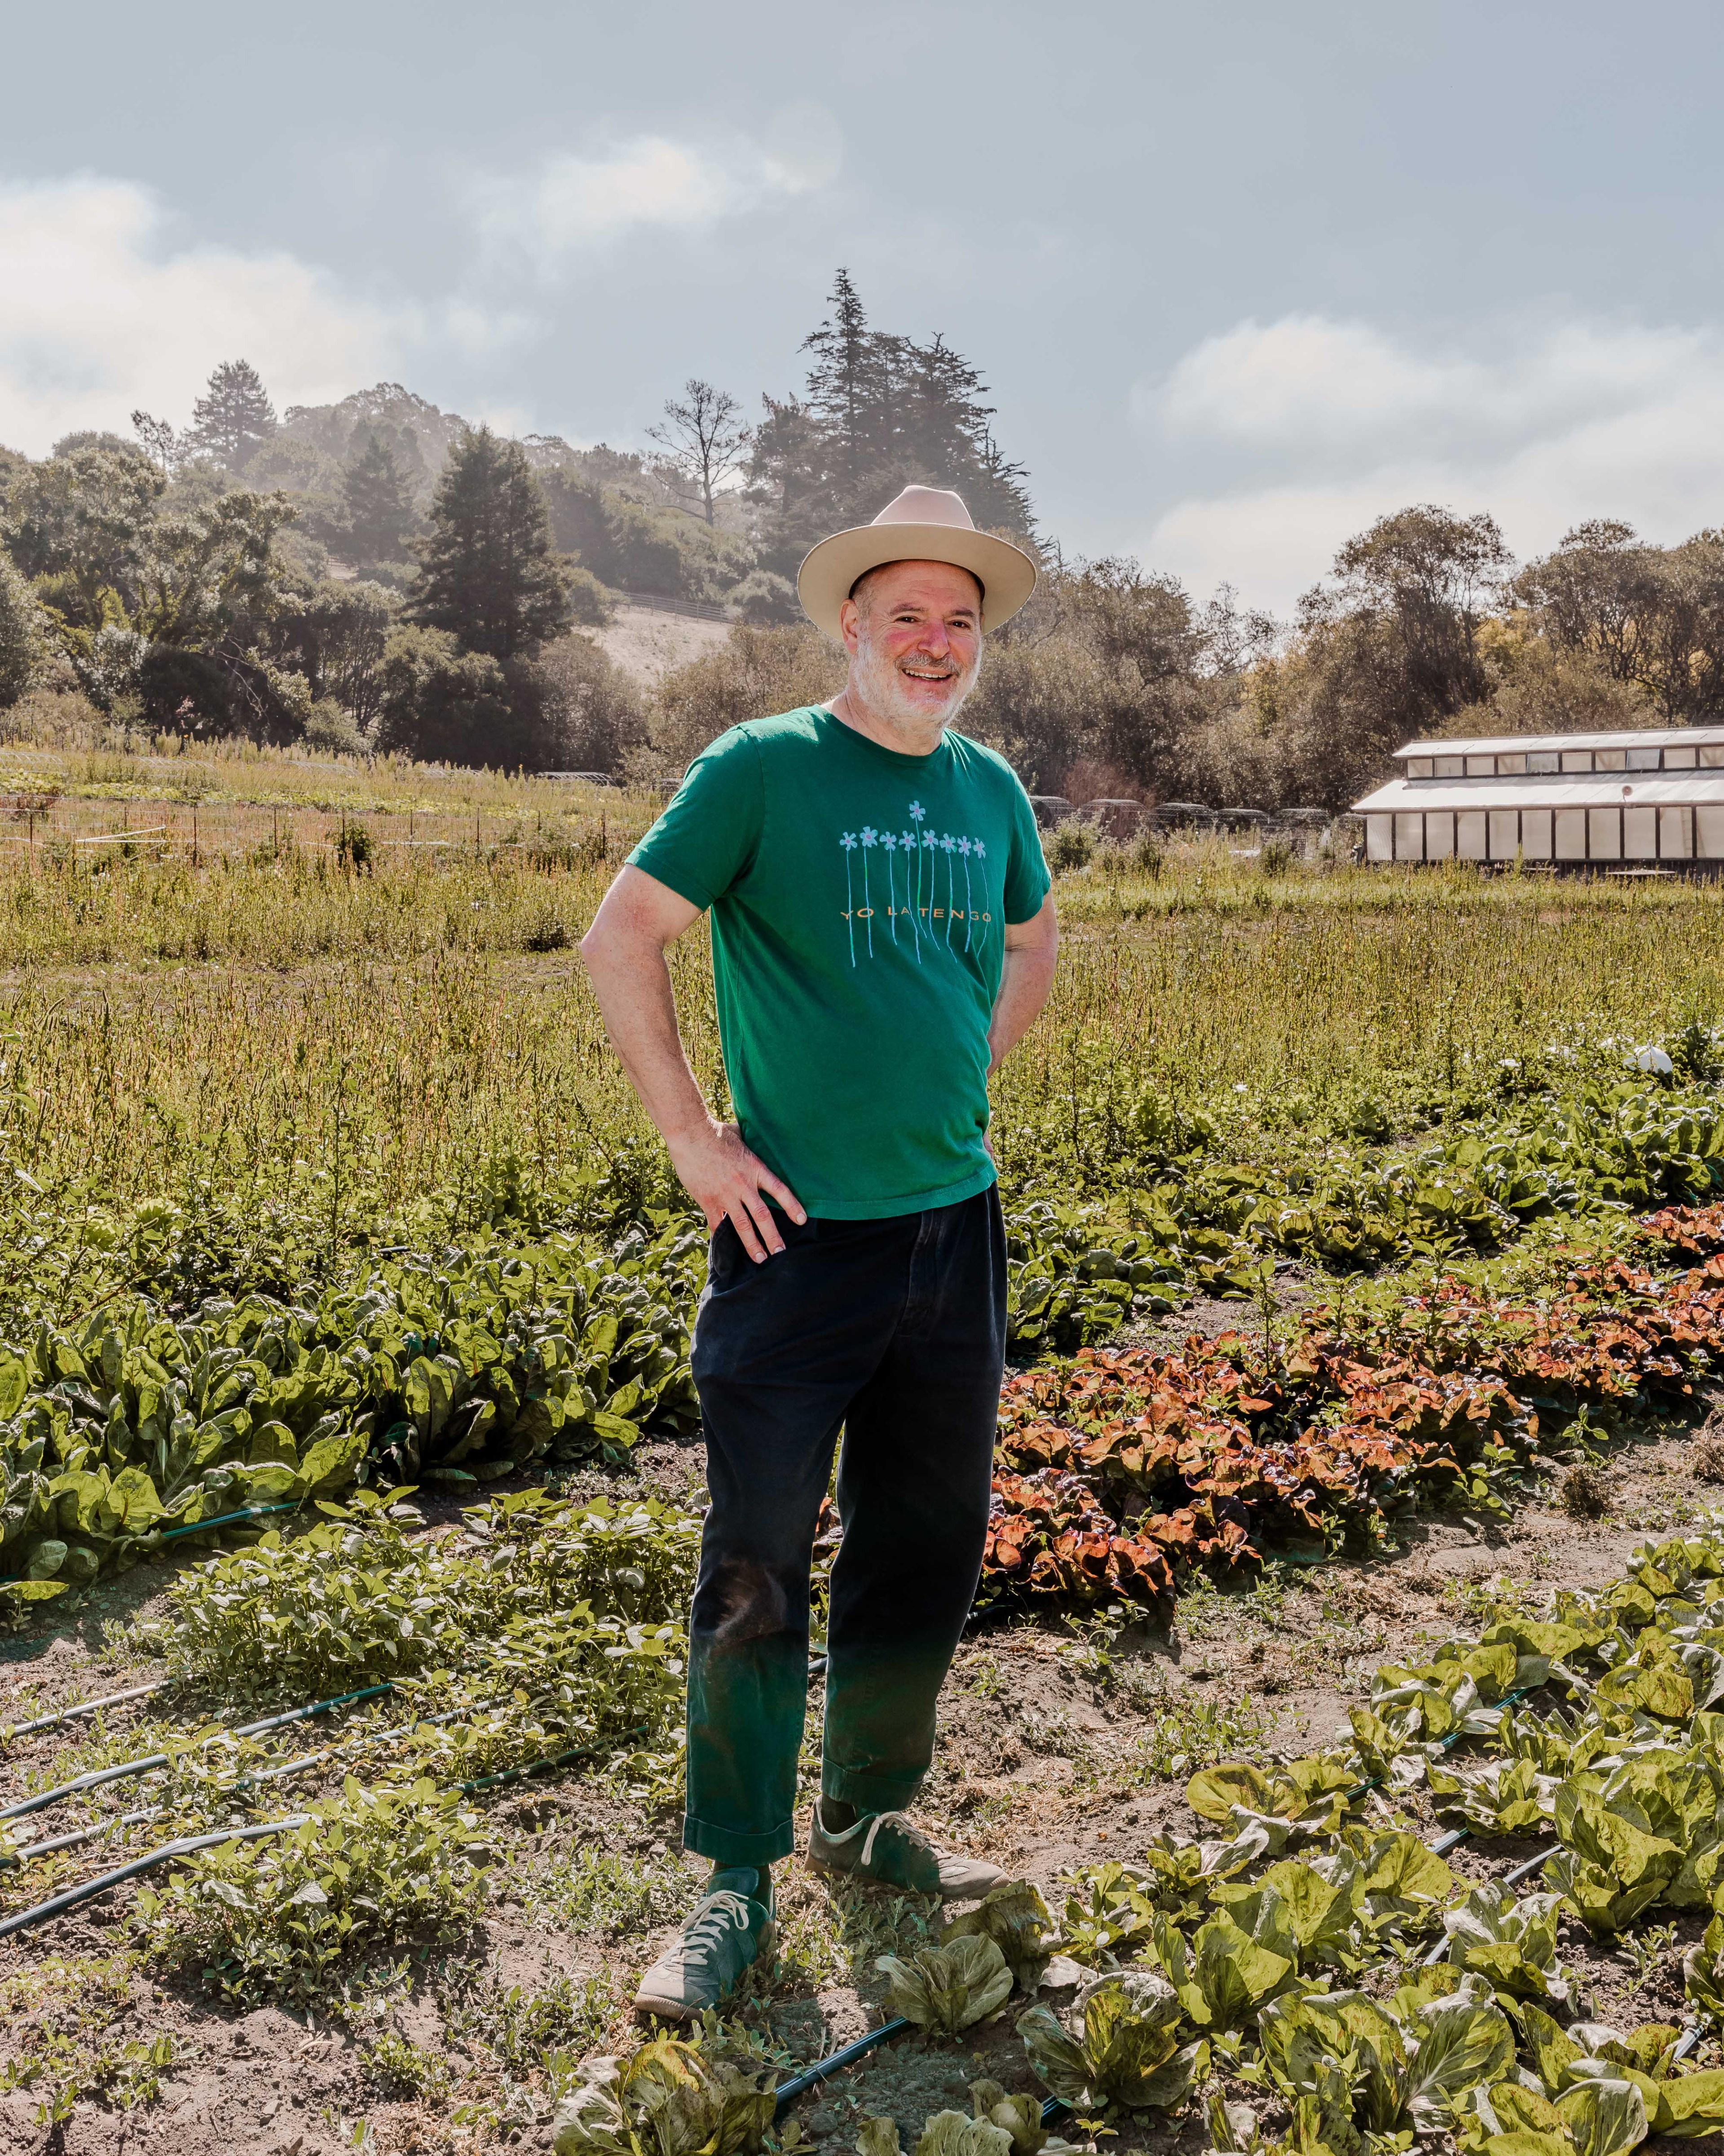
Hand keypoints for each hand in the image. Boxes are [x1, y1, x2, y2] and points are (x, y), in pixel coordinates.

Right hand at [667, 1120, 806, 1262]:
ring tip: (760, 1258)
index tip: (801, 1220)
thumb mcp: (741, 1135)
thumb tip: (757, 1137)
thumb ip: (751, 1143)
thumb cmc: (715, 1132)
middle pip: (763, 1216)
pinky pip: (717, 1224)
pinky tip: (726, 1249)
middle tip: (780, 1252)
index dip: (792, 1206)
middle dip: (773, 1236)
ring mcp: (725, 1195)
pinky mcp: (708, 1200)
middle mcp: (743, 1185)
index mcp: (755, 1168)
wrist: (690, 1135)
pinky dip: (722, 1237)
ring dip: (752, 1244)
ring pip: (742, 1226)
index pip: (780, 1190)